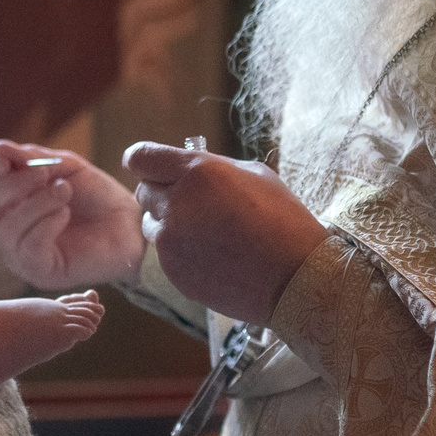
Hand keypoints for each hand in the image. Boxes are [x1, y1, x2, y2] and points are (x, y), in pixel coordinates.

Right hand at [0, 141, 145, 288]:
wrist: (132, 224)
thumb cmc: (96, 196)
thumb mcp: (63, 167)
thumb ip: (30, 158)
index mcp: (6, 202)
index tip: (4, 161)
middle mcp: (6, 230)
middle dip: (10, 185)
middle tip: (45, 173)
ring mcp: (21, 254)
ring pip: (6, 228)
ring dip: (36, 202)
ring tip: (64, 191)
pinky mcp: (41, 271)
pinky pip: (28, 247)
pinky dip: (46, 223)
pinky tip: (66, 213)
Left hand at [123, 142, 327, 325]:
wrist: (295, 277)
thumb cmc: (283, 220)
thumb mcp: (254, 175)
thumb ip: (212, 168)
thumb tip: (188, 171)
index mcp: (197, 173)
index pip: (141, 158)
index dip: (143, 161)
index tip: (150, 167)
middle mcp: (176, 205)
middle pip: (143, 191)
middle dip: (162, 193)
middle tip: (190, 202)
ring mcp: (171, 242)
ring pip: (151, 225)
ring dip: (169, 224)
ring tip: (206, 233)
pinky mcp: (174, 272)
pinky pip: (166, 255)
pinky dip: (181, 253)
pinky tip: (213, 256)